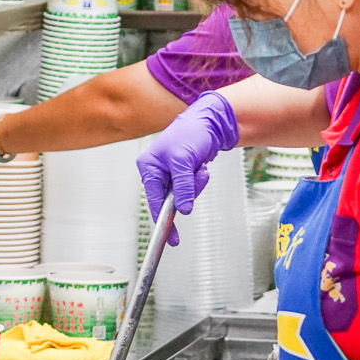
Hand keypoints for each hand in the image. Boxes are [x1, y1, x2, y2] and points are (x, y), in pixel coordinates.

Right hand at [136, 93, 238, 243]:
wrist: (211, 122)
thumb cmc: (191, 132)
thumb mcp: (183, 160)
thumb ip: (182, 186)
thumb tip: (182, 209)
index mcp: (149, 166)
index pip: (153, 199)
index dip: (163, 220)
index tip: (170, 238)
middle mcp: (156, 170)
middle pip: (171, 198)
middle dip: (188, 190)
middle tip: (196, 175)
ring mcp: (170, 173)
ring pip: (184, 194)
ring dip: (196, 184)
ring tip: (199, 167)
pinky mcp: (182, 174)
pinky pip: (191, 188)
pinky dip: (199, 179)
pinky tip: (201, 166)